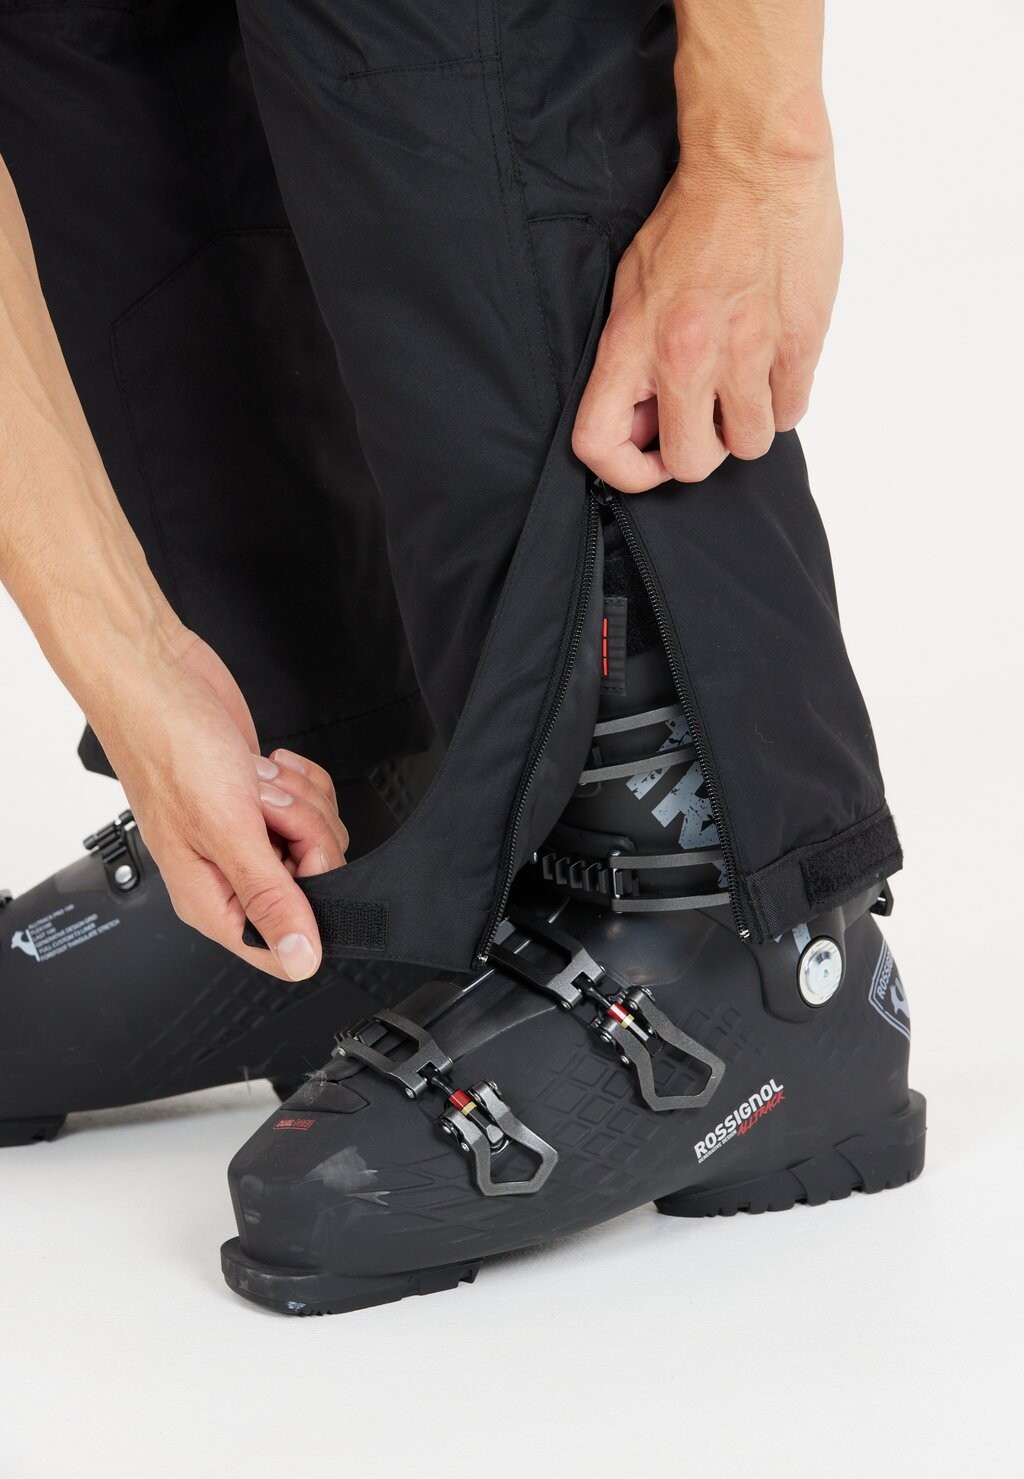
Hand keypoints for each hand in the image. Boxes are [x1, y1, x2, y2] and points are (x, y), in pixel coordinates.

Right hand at [87, 627, 347, 979]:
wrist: (156, 679)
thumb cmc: (167, 747)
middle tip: (266, 806)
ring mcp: (248, 834)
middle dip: (305, 831)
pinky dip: (300, 779)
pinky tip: (267, 766)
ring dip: (300, 799)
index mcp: (214, 901)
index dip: (312, 902)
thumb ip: (268, 897)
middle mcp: (231, 874)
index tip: (298, 858)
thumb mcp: (226, 829)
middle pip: (314, 880)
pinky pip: (312, 805)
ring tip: (256, 781)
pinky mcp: (263, 801)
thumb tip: (301, 960)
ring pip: (318, 838)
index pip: (287, 944)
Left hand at [573, 149, 842, 491]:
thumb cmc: (692, 217)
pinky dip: (782, 400)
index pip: (602, 445)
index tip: (646, 459)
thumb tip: (646, 419)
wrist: (755, 161)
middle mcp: (686, 356)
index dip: (624, 471)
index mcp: (634, 341)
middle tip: (705, 419)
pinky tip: (773, 365)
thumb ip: (634, 358)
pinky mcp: (798, 342)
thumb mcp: (634, 284)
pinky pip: (791, 412)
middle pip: (691, 463)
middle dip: (698, 449)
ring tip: (743, 384)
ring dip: (745, 425)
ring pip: (748, 445)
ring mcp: (746, 352)